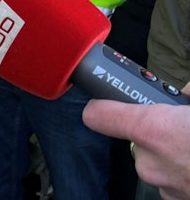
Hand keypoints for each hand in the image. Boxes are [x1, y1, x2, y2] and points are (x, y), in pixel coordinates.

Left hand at [82, 85, 189, 199]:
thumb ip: (183, 95)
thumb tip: (183, 90)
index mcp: (152, 130)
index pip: (97, 115)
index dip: (101, 105)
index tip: (105, 97)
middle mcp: (149, 161)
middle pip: (133, 137)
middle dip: (153, 129)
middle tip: (178, 122)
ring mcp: (163, 186)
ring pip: (153, 159)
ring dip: (169, 151)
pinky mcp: (176, 199)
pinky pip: (169, 177)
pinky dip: (180, 169)